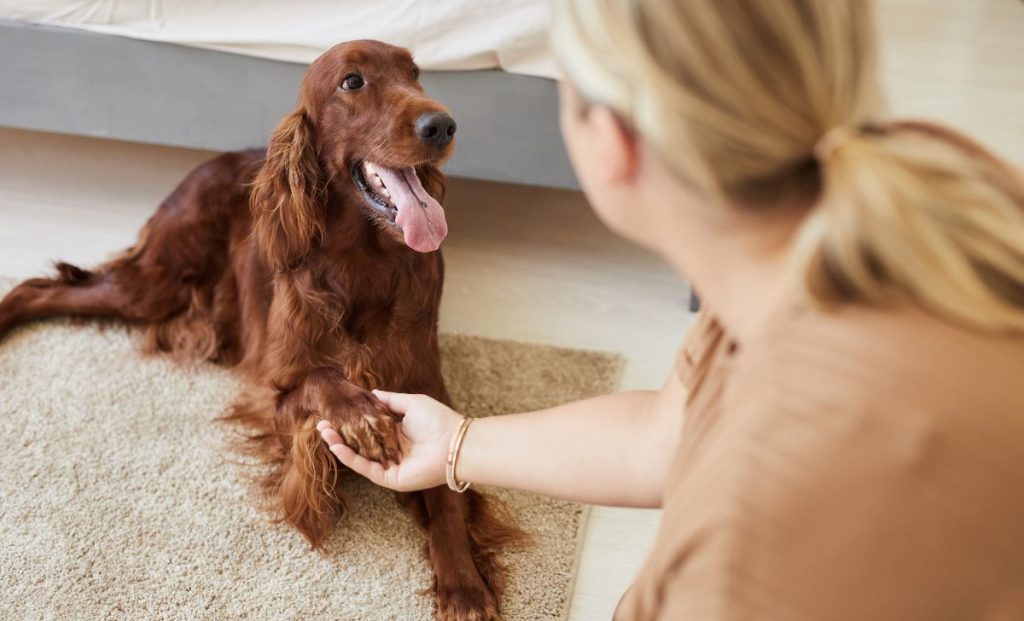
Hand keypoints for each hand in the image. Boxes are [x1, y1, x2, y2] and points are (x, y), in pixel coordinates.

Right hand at [318, 390, 463, 491]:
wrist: (453, 443)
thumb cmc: (438, 420)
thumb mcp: (411, 403)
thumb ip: (390, 400)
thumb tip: (372, 393)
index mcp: (397, 433)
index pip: (368, 428)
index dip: (351, 421)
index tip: (334, 411)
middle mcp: (391, 450)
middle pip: (359, 443)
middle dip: (339, 434)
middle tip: (321, 423)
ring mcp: (389, 465)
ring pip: (359, 456)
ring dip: (339, 445)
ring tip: (323, 431)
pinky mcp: (389, 478)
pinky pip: (365, 467)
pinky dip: (350, 457)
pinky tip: (335, 445)